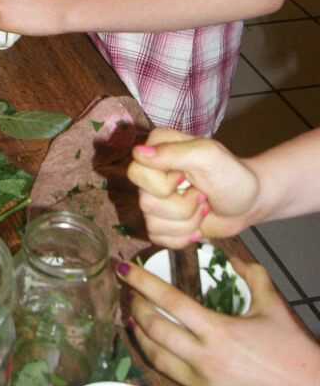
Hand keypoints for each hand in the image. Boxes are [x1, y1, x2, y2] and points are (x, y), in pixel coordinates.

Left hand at [121, 259, 319, 385]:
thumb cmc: (296, 352)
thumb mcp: (274, 306)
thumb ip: (252, 275)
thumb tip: (233, 257)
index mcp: (217, 329)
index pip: (169, 300)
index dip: (142, 282)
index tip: (124, 268)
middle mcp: (205, 359)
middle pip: (156, 329)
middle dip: (137, 309)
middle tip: (131, 298)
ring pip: (159, 362)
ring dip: (142, 341)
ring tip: (136, 327)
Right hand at [128, 129, 260, 246]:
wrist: (248, 203)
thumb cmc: (232, 176)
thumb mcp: (208, 157)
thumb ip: (173, 152)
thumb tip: (138, 153)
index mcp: (156, 148)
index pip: (136, 171)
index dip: (164, 183)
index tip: (187, 177)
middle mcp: (151, 173)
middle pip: (145, 202)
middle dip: (182, 207)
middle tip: (201, 195)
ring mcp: (155, 198)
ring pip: (152, 223)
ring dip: (187, 222)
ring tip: (203, 207)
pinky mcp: (161, 222)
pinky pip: (157, 238)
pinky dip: (183, 236)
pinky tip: (197, 225)